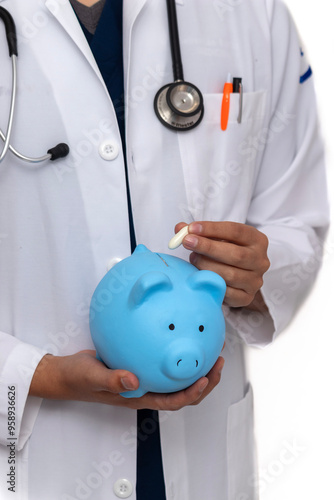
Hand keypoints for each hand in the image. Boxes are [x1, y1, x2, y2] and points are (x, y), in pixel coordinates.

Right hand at [29, 350, 224, 410]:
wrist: (66, 372)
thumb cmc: (78, 379)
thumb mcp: (92, 378)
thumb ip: (112, 379)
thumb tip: (134, 380)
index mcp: (139, 397)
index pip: (173, 402)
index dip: (192, 394)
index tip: (206, 378)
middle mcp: (146, 390)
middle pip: (183, 392)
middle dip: (205, 381)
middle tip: (218, 362)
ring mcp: (145, 378)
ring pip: (177, 379)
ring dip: (197, 369)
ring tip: (210, 352)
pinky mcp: (141, 365)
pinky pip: (164, 363)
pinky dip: (176, 355)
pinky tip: (179, 337)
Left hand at [176, 221, 269, 308]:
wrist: (236, 275)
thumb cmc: (225, 251)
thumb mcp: (216, 237)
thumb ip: (198, 232)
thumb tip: (180, 228)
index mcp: (257, 240)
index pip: (236, 231)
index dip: (212, 229)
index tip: (191, 228)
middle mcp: (261, 261)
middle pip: (236, 254)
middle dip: (208, 247)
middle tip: (187, 242)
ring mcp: (255, 281)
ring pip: (231, 275)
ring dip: (207, 266)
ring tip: (193, 258)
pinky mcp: (247, 297)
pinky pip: (227, 293)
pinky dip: (212, 283)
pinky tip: (199, 276)